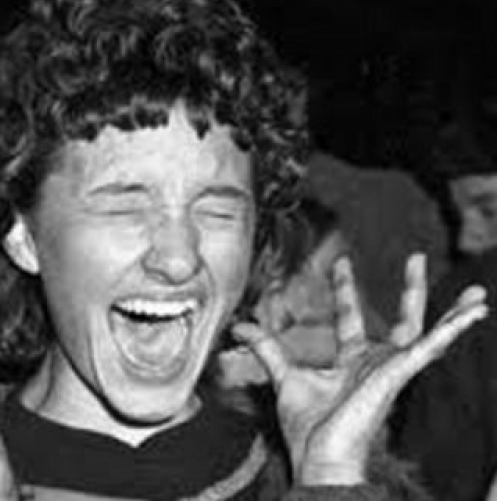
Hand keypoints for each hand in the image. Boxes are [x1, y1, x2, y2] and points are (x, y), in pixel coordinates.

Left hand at [232, 254, 487, 485]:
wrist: (320, 457)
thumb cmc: (307, 428)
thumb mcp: (284, 376)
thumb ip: (267, 349)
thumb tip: (240, 325)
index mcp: (349, 362)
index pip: (350, 317)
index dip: (346, 289)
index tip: (342, 263)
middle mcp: (374, 363)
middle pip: (399, 320)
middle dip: (410, 290)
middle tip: (416, 257)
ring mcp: (390, 369)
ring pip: (425, 333)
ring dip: (450, 313)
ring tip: (477, 293)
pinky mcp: (399, 375)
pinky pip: (431, 348)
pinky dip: (453, 329)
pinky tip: (474, 312)